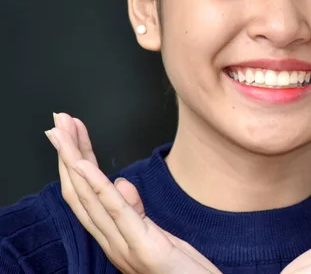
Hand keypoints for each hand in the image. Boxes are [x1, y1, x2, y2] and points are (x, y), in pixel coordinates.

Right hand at [46, 113, 221, 273]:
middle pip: (80, 193)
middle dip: (66, 155)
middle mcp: (111, 242)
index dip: (73, 164)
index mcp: (114, 237)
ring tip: (63, 132)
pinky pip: (115, 211)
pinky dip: (96, 185)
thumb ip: (137, 211)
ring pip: (89, 197)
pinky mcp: (142, 246)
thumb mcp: (157, 235)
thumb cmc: (181, 269)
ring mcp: (123, 246)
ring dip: (74, 160)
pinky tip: (83, 163)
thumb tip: (121, 183)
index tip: (68, 135)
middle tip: (57, 123)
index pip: (86, 196)